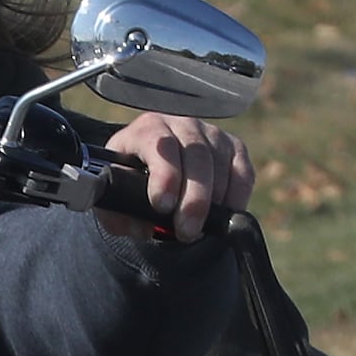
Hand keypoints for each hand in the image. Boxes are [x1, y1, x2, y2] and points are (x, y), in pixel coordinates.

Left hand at [99, 114, 254, 243]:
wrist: (148, 167)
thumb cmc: (128, 182)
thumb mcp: (113, 195)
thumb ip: (118, 213)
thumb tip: (143, 227)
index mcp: (145, 130)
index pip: (159, 144)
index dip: (165, 175)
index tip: (162, 206)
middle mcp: (181, 124)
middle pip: (196, 156)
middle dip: (193, 199)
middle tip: (186, 231)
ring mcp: (211, 134)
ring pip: (220, 165)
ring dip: (214, 202)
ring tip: (199, 229)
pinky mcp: (234, 147)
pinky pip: (242, 171)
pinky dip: (237, 196)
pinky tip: (224, 215)